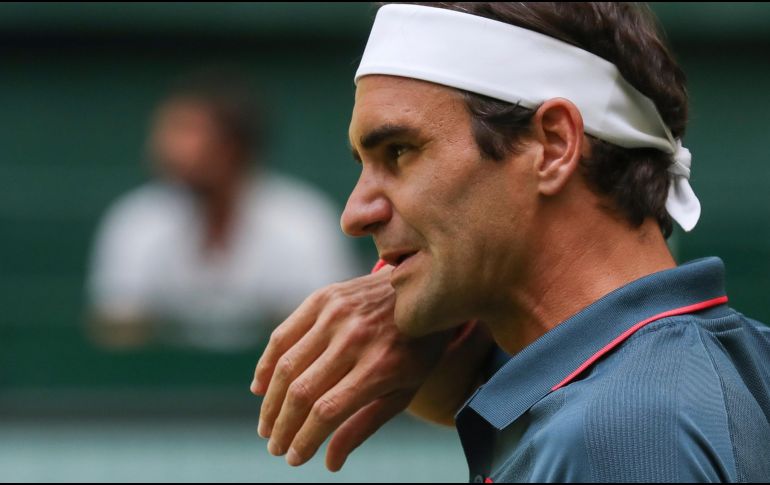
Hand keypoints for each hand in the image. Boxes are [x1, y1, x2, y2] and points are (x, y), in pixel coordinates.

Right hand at [250, 266, 452, 470]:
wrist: (422, 289)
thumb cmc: (416, 348)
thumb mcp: (404, 390)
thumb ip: (365, 425)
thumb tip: (329, 463)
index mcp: (381, 366)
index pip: (328, 411)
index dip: (305, 439)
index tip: (294, 459)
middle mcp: (355, 338)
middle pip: (302, 392)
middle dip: (283, 427)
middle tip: (275, 447)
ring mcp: (336, 315)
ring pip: (287, 367)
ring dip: (270, 403)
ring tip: (266, 426)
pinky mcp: (322, 298)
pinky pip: (282, 336)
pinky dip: (266, 365)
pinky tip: (261, 388)